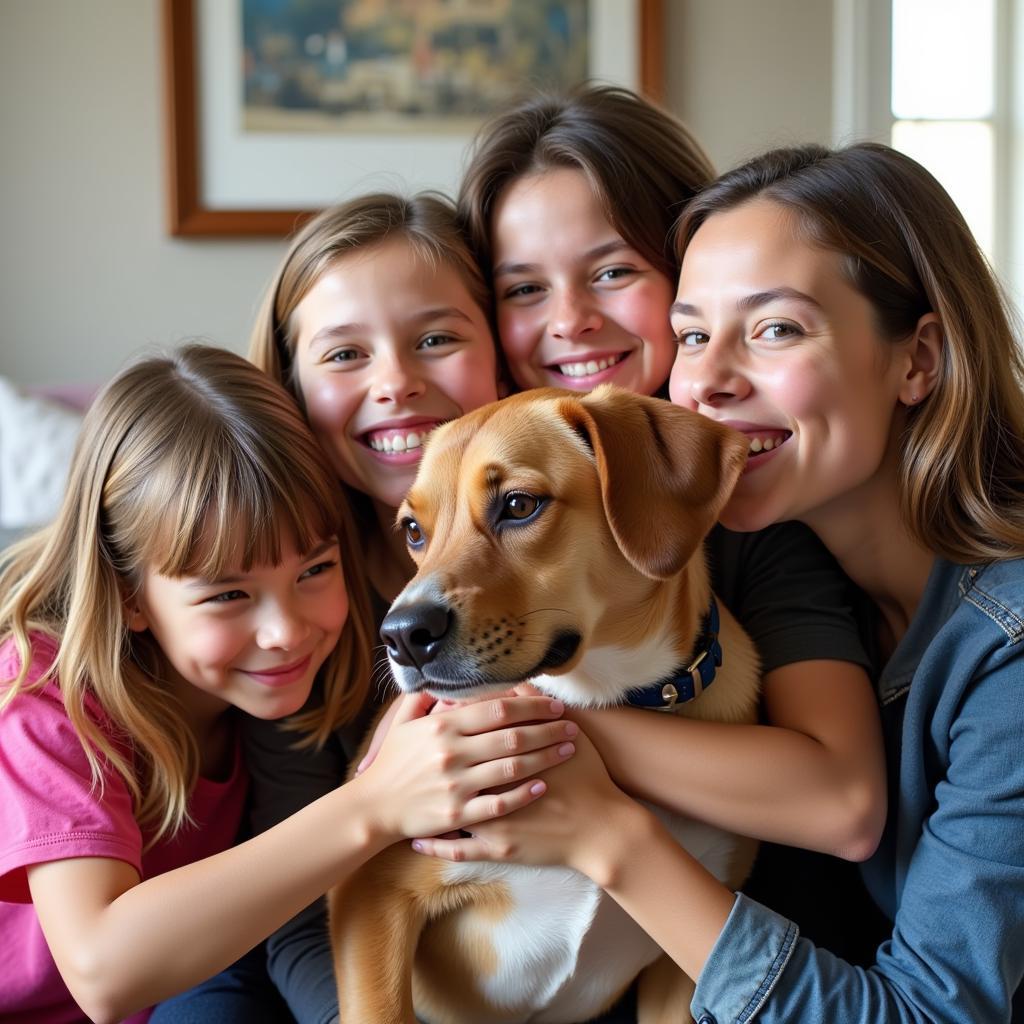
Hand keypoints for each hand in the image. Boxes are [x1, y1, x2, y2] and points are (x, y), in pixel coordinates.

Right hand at [354, 693, 578, 840]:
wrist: (373, 807)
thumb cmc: (391, 762)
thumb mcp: (403, 723)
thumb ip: (426, 698)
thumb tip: (446, 677)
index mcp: (442, 726)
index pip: (498, 709)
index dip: (531, 705)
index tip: (553, 704)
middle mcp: (452, 753)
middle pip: (513, 737)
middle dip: (548, 729)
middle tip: (571, 726)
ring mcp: (456, 785)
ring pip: (512, 768)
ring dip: (545, 757)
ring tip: (567, 749)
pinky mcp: (458, 814)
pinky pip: (500, 804)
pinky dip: (524, 793)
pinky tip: (543, 784)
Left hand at [410, 728, 637, 877]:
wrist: (604, 829)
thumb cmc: (589, 778)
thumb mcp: (570, 734)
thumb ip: (539, 710)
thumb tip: (518, 684)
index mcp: (508, 755)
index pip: (470, 732)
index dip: (450, 723)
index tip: (435, 716)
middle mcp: (492, 786)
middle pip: (452, 766)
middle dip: (431, 760)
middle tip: (413, 752)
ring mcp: (492, 821)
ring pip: (447, 811)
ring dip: (425, 803)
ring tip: (404, 794)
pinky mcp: (497, 849)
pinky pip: (458, 848)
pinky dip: (436, 845)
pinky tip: (418, 841)